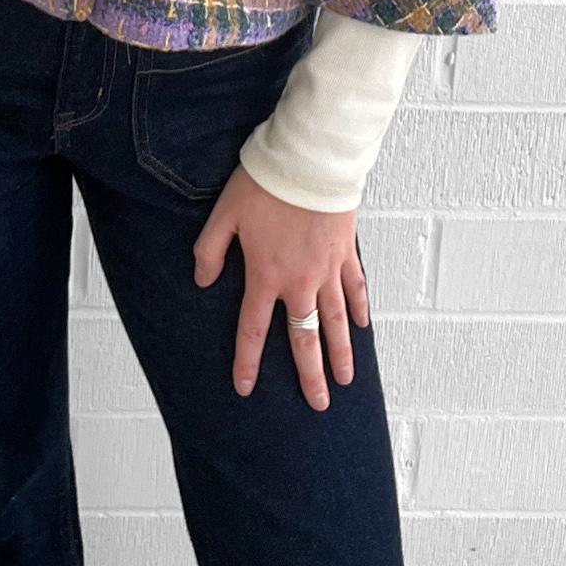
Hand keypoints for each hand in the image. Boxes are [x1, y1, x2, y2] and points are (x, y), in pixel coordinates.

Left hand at [192, 163, 368, 411]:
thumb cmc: (263, 184)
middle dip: (309, 375)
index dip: (247, 361)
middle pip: (304, 338)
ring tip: (345, 380)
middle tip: (318, 404)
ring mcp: (328, 269)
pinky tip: (362, 327)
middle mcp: (300, 282)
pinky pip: (355, 288)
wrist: (309, 160)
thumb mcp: (223, 215)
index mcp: (266, 276)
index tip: (245, 388)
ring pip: (335, 321)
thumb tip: (203, 283)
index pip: (253, 329)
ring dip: (340, 353)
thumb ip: (210, 251)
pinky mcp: (346, 252)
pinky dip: (359, 309)